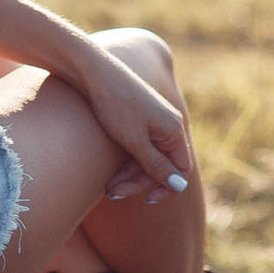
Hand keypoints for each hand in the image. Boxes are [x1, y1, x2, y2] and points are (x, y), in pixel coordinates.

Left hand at [82, 53, 197, 205]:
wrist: (92, 73)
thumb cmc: (115, 106)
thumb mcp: (135, 141)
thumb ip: (157, 165)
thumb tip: (180, 186)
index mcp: (173, 130)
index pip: (181, 169)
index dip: (167, 187)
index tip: (146, 199)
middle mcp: (167, 126)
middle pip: (162, 166)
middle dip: (138, 182)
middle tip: (112, 193)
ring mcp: (152, 122)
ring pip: (148, 159)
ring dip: (128, 176)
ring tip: (106, 187)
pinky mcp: (137, 119)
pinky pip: (138, 148)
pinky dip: (125, 162)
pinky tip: (109, 173)